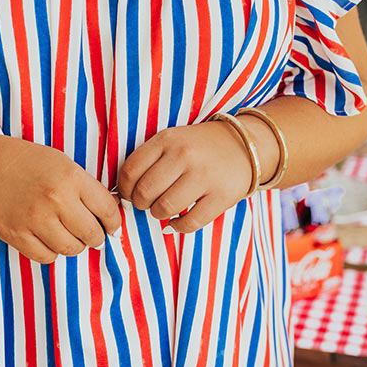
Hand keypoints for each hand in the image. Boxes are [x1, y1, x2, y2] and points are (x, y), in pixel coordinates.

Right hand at [0, 133, 121, 262]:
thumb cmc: (28, 163)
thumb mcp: (63, 164)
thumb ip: (88, 189)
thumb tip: (112, 216)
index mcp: (71, 177)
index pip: (108, 211)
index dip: (113, 223)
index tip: (111, 227)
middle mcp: (55, 198)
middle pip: (92, 234)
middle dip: (95, 237)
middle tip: (89, 233)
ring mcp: (35, 218)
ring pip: (71, 249)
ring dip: (73, 245)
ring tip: (65, 234)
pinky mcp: (16, 234)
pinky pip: (47, 257)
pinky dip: (50, 251)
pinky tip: (46, 237)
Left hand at [116, 122, 255, 233]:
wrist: (244, 145)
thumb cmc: (198, 147)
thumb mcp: (172, 140)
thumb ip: (148, 160)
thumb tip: (122, 194)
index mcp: (167, 139)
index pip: (130, 171)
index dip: (124, 189)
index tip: (131, 193)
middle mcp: (185, 155)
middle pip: (144, 193)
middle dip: (140, 204)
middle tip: (148, 202)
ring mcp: (204, 176)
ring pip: (164, 209)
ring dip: (158, 214)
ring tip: (163, 208)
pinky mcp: (222, 196)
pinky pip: (190, 222)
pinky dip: (178, 227)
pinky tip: (176, 222)